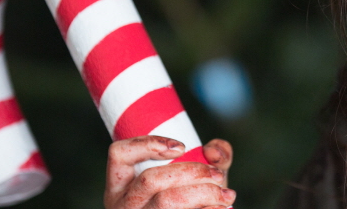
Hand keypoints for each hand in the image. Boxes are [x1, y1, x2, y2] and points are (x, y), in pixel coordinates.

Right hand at [104, 136, 234, 208]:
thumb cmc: (193, 196)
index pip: (119, 153)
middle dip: (191, 171)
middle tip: (218, 174)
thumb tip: (214, 152)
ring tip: (227, 195)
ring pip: (165, 202)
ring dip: (203, 193)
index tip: (182, 147)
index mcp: (122, 183)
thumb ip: (214, 153)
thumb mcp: (200, 173)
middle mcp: (124, 203)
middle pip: (150, 179)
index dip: (147, 144)